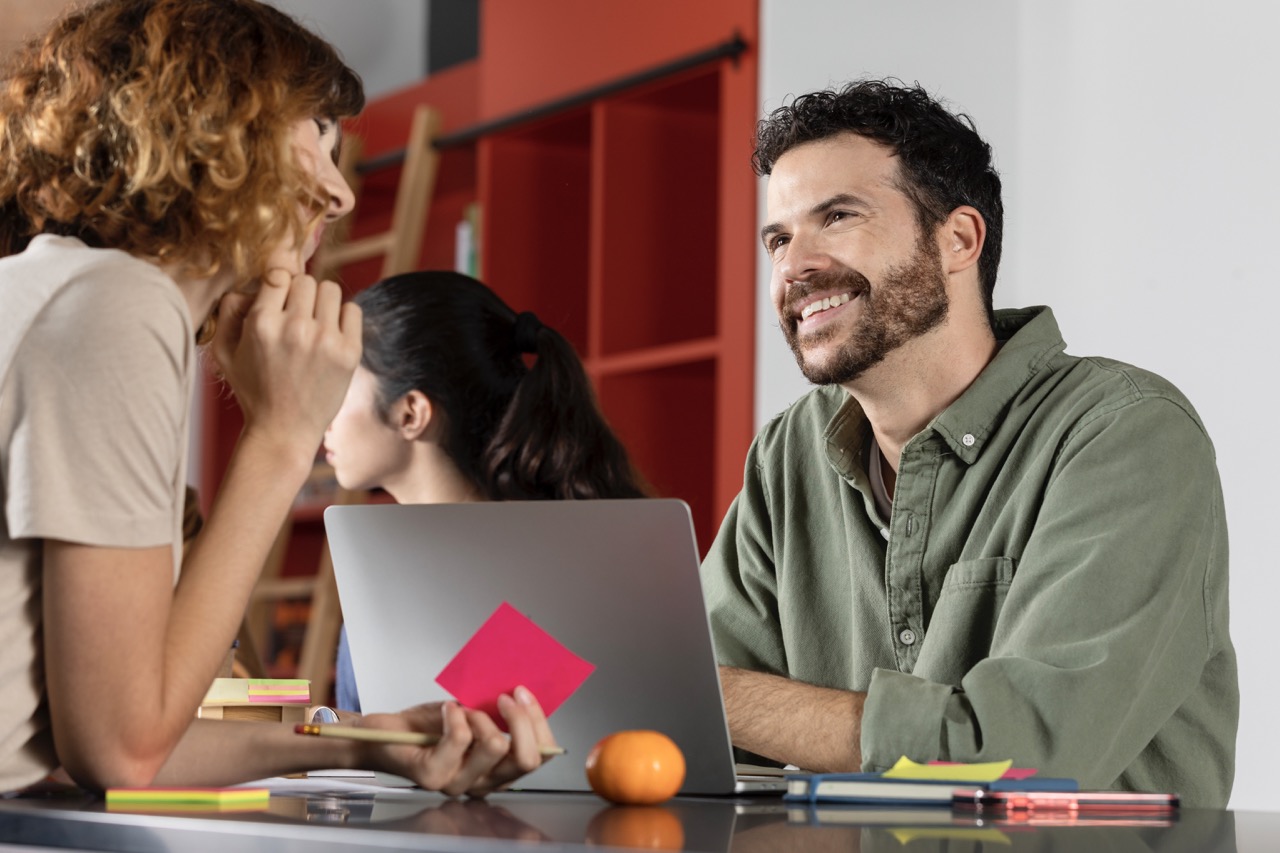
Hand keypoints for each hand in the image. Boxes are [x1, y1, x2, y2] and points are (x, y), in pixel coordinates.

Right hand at [210, 268, 360, 453]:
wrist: (283, 430)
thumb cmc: (253, 389)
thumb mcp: (225, 352)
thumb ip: (228, 311)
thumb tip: (249, 284)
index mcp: (261, 323)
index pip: (278, 274)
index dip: (279, 285)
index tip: (280, 301)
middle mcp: (295, 327)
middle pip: (306, 280)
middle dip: (300, 295)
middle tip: (297, 317)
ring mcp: (325, 340)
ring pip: (330, 289)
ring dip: (322, 303)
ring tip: (314, 324)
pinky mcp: (350, 352)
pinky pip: (352, 309)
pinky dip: (344, 317)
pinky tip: (332, 334)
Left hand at [360, 687, 558, 796]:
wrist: (384, 733)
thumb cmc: (427, 725)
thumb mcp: (473, 715)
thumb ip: (497, 714)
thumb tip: (523, 690)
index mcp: (497, 769)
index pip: (540, 756)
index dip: (539, 724)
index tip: (523, 693)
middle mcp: (482, 782)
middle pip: (526, 758)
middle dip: (521, 719)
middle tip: (504, 696)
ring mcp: (458, 783)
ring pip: (495, 746)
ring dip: (481, 715)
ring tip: (462, 709)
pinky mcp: (433, 776)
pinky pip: (460, 738)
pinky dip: (455, 714)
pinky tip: (446, 710)